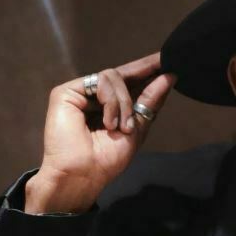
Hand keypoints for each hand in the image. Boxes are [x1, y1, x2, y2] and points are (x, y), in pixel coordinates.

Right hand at [25, 53, 175, 213]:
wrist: (84, 174)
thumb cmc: (107, 160)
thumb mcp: (137, 129)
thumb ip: (150, 101)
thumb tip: (169, 77)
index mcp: (109, 107)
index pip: (129, 83)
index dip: (147, 71)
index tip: (168, 60)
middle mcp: (94, 97)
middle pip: (123, 74)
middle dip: (144, 70)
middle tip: (163, 61)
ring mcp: (80, 93)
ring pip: (114, 76)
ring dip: (124, 102)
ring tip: (123, 127)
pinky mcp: (66, 92)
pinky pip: (100, 80)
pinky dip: (111, 102)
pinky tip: (109, 122)